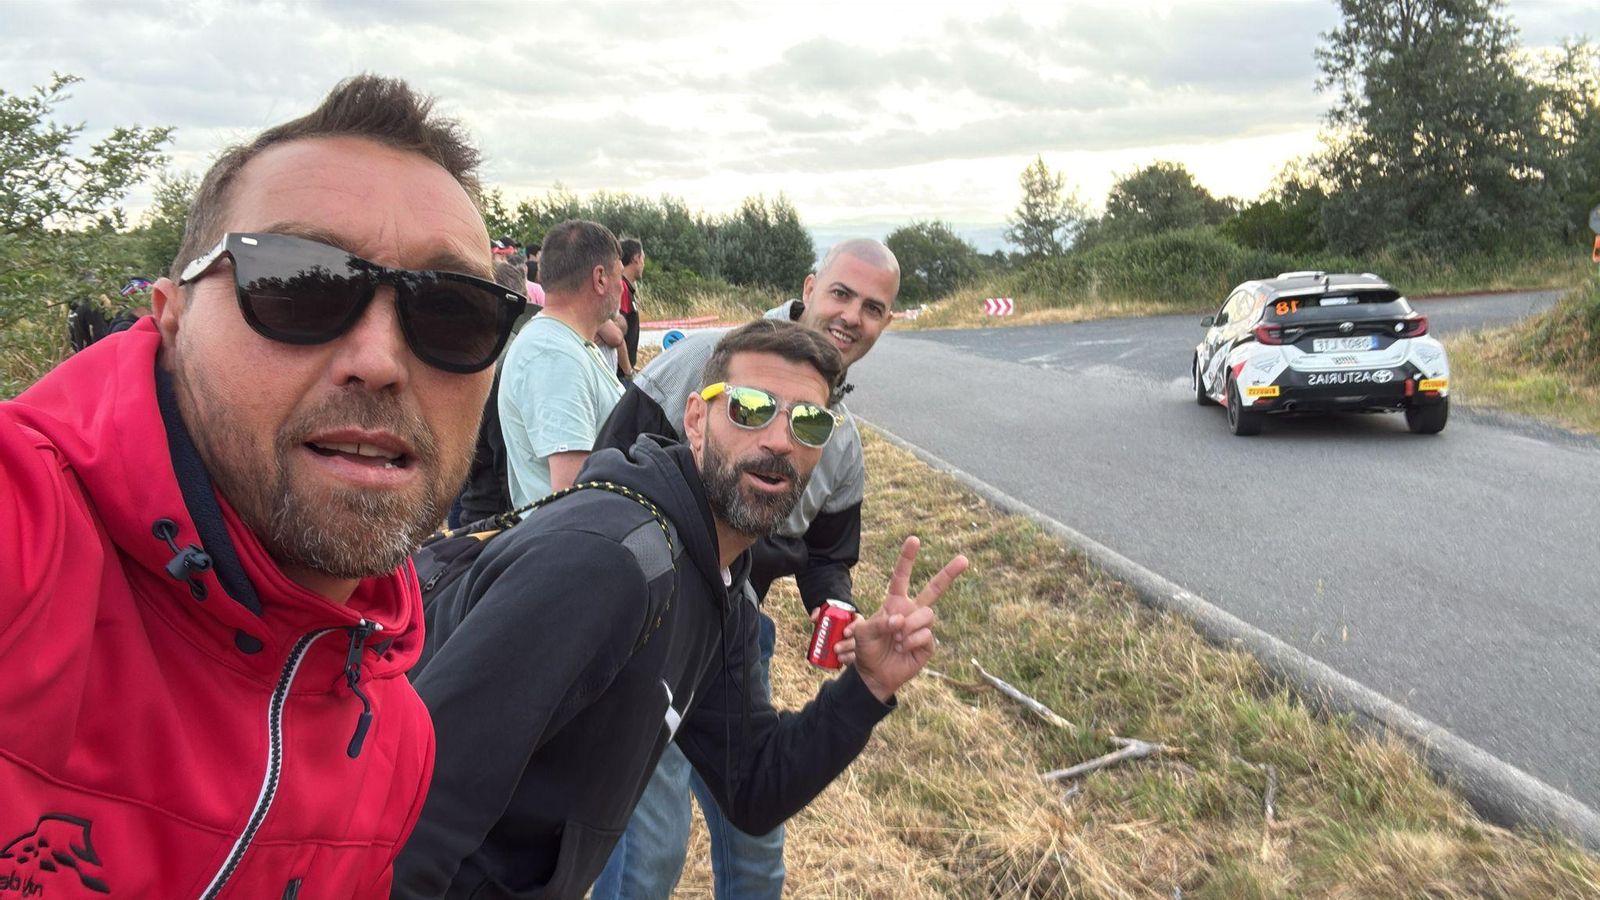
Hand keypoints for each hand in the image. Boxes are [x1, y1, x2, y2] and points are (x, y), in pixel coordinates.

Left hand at [844, 536, 967, 702]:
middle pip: (934, 589)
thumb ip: (879, 622)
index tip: (914, 539)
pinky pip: (926, 635)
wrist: (874, 675)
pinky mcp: (928, 644)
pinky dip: (911, 642)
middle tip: (964, 559)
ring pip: (927, 614)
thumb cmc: (867, 650)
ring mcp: (921, 627)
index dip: (907, 559)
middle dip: (949, 573)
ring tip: (896, 639)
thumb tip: (901, 620)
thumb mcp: (864, 632)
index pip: (902, 577)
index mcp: (894, 602)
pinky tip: (903, 649)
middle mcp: (911, 611)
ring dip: (909, 626)